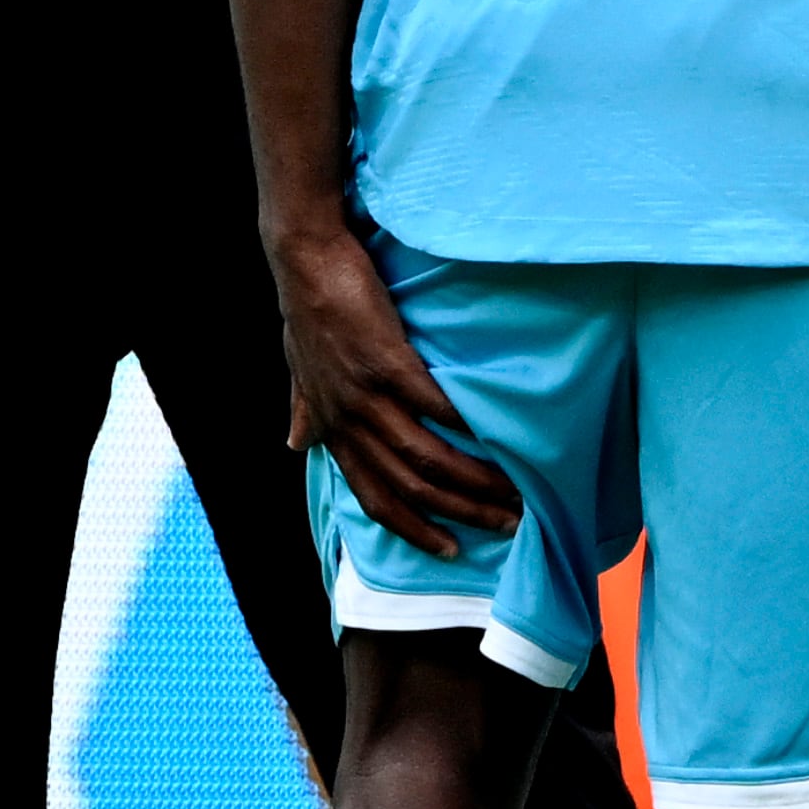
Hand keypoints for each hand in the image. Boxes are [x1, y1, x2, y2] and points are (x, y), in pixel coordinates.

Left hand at [267, 212, 517, 555]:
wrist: (305, 258)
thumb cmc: (308, 312)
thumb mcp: (301, 369)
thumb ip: (305, 407)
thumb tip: (296, 443)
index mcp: (332, 428)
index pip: (373, 496)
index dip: (412, 529)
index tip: (450, 550)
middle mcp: (348, 420)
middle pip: (408, 486)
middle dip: (460, 513)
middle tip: (504, 524)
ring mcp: (365, 393)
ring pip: (425, 456)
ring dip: (473, 480)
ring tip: (512, 492)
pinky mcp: (385, 361)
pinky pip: (432, 406)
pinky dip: (466, 425)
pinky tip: (496, 435)